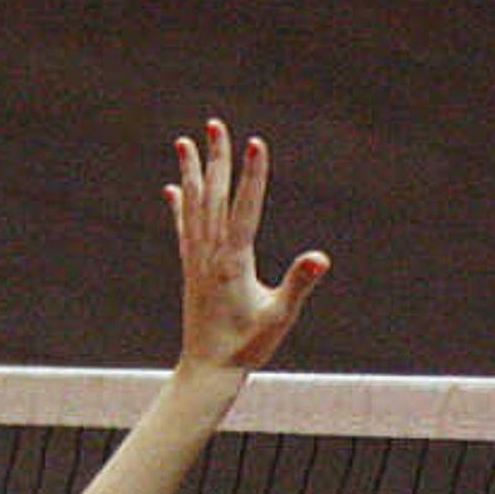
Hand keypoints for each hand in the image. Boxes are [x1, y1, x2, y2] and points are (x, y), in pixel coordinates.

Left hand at [170, 116, 330, 372]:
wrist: (208, 368)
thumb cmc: (248, 346)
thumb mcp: (280, 316)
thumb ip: (299, 283)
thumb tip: (321, 257)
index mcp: (234, 262)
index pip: (245, 208)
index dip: (252, 174)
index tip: (254, 142)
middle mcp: (210, 254)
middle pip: (213, 196)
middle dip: (217, 158)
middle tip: (216, 124)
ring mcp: (197, 259)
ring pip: (193, 205)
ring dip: (192, 171)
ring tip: (186, 141)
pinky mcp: (190, 268)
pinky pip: (183, 228)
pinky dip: (179, 205)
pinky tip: (173, 187)